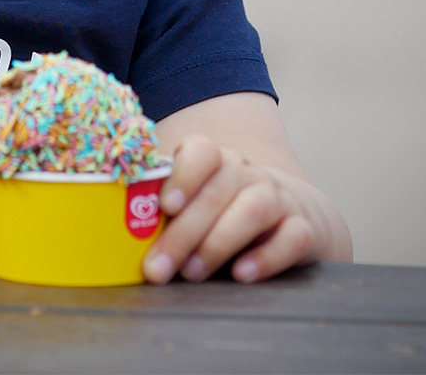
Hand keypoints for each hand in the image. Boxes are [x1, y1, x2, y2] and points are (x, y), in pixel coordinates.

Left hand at [142, 135, 326, 284]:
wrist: (294, 215)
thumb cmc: (226, 212)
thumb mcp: (197, 204)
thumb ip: (167, 212)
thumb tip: (121, 235)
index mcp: (216, 161)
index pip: (201, 151)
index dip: (182, 175)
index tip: (164, 206)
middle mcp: (247, 174)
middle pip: (216, 192)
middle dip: (183, 232)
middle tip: (159, 267)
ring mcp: (278, 198)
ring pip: (252, 210)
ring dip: (218, 243)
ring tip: (192, 273)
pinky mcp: (304, 229)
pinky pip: (292, 237)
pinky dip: (266, 257)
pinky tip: (242, 274)